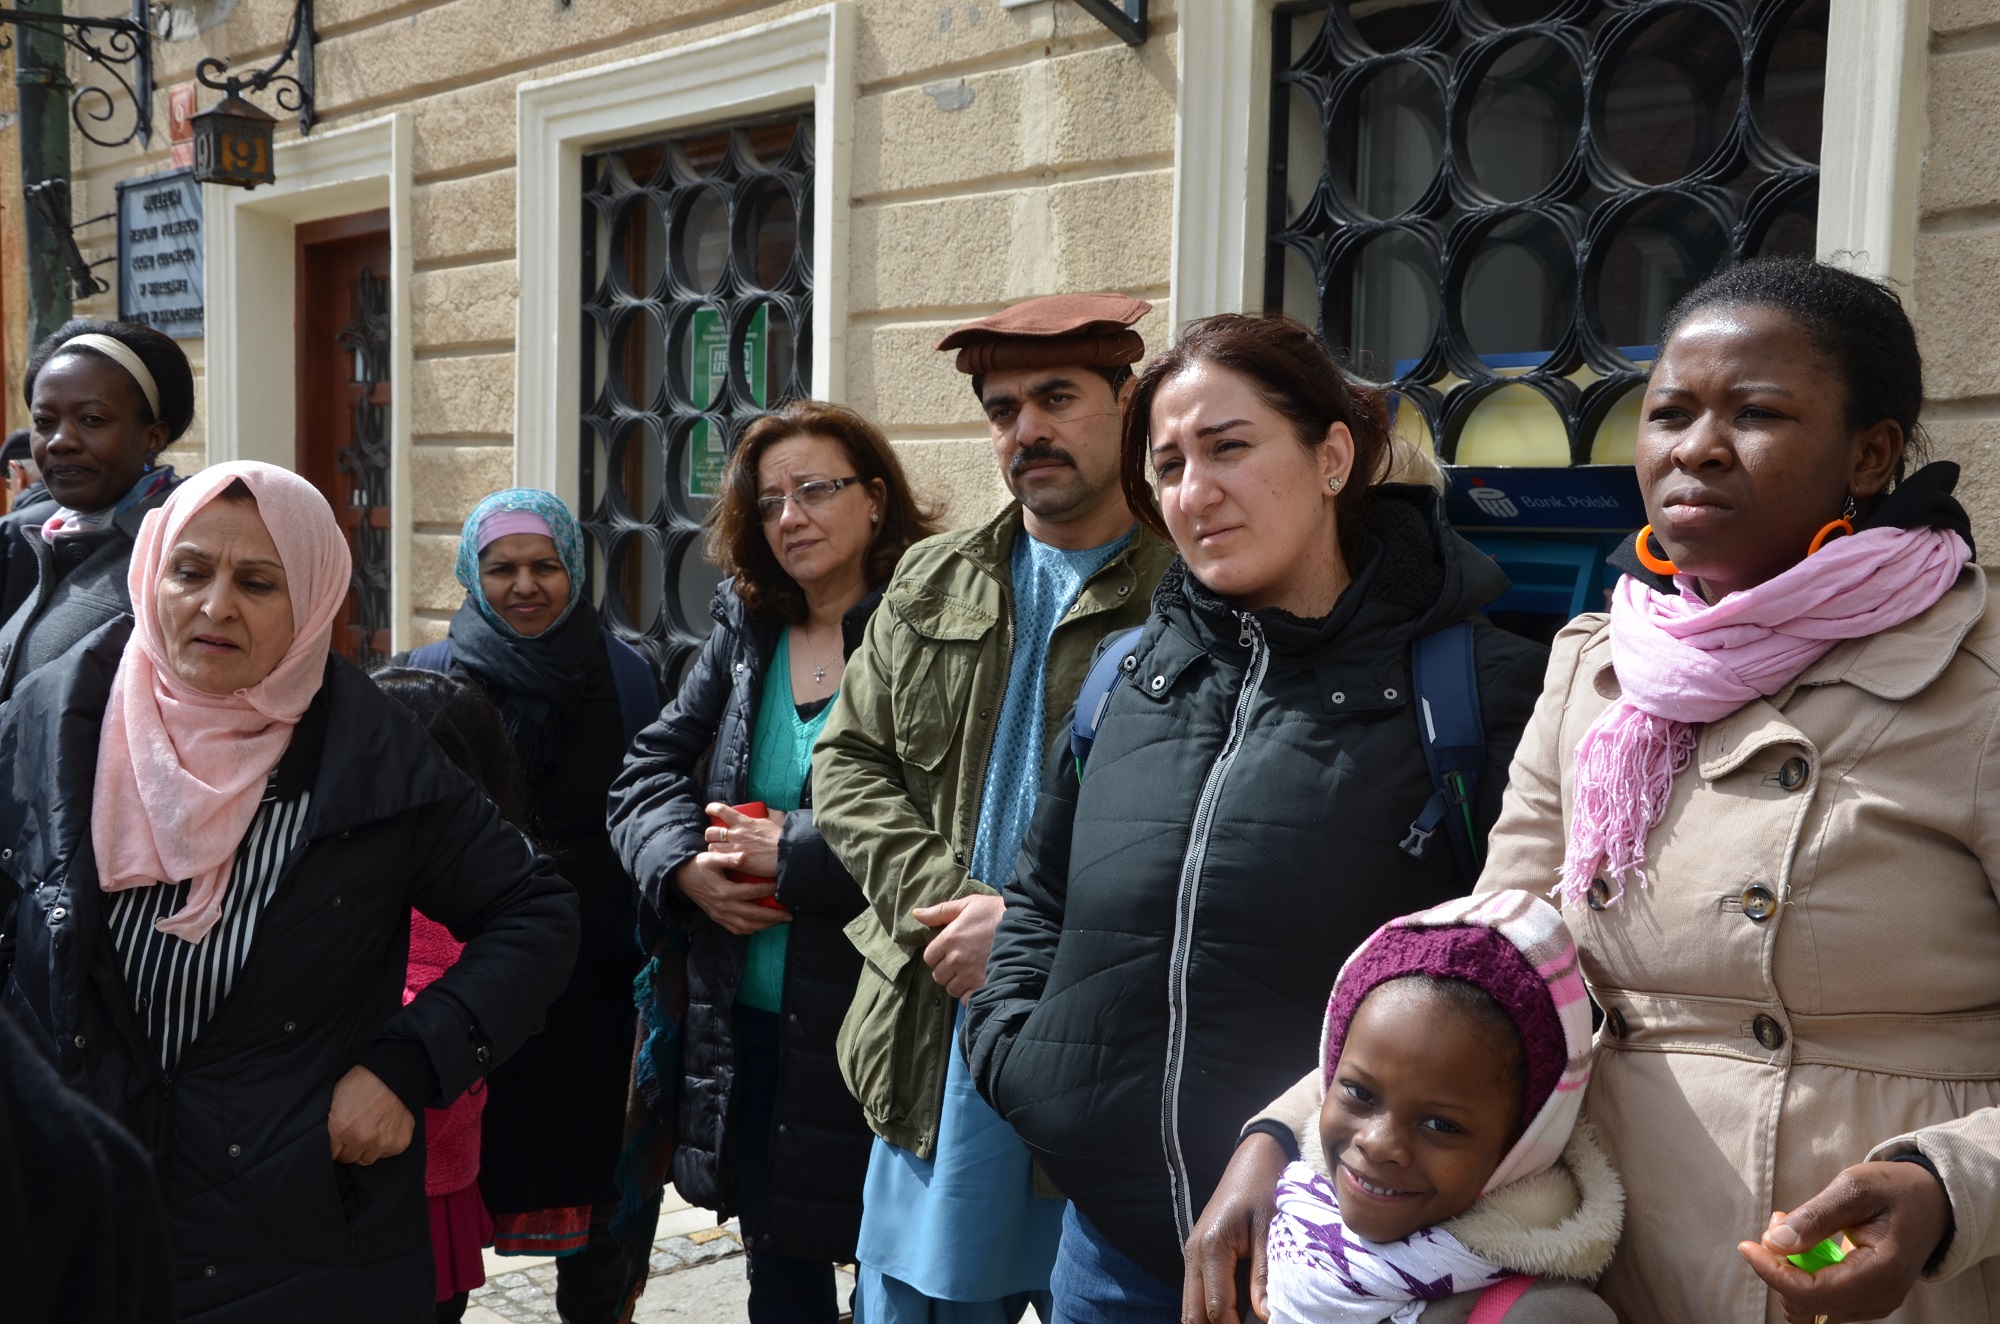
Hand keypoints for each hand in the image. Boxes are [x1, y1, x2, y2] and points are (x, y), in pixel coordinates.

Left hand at [327, 1065, 413, 1165]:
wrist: (394, 1073)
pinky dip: (384, 1145)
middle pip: (348, 1159)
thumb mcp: (336, 1098)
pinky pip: (385, 1154)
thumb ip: (330, 1123)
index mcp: (340, 1128)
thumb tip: (326, 1139)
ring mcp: (382, 1142)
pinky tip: (384, 1130)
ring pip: (366, 1160)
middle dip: (348, 1148)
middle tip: (353, 1135)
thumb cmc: (362, 1081)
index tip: (338, 1141)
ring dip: (366, 1149)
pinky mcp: (399, 1143)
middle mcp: (361, 1139)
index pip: (331, 1154)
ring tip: (369, 1133)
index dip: (334, 1146)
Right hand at [674, 852, 789, 935]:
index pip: (751, 892)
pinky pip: (736, 929)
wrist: (680, 878)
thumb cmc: (698, 865)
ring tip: (779, 921)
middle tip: (789, 915)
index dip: (768, 890)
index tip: (781, 886)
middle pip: (753, 915)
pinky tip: (761, 925)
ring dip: (764, 926)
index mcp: (724, 891)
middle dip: (773, 916)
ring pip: (746, 926)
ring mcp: (720, 915)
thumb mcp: (710, 858)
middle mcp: (723, 907)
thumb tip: (744, 856)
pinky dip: (750, 930)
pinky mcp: (717, 919)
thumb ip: (727, 858)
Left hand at [704, 803, 784, 878]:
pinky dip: (720, 859)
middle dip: (711, 834)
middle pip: (711, 831)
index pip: (721, 810)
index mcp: (744, 822)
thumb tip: (769, 809)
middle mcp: (736, 834)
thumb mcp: (778, 818)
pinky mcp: (737, 863)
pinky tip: (724, 860)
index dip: (712, 808)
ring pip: (712, 847)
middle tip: (717, 836)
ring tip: (720, 850)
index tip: (710, 810)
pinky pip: (720, 859)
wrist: (787, 855)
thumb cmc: (784, 837)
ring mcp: (735, 849)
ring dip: (714, 848)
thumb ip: (772, 812)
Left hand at [912, 894, 1004, 999]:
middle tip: (959, 963)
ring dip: (957, 983)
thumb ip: (940, 911)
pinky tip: (977, 983)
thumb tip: (916, 914)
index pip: (928, 958)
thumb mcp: (968, 904)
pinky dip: (970, 994)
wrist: (1025, 926)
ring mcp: (970, 974)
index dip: (937, 956)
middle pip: (938, 976)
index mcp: (949, 938)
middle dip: (946, 971)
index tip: (947, 952)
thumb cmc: (995, 912)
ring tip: (969, 973)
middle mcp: (956, 958)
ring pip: (951, 989)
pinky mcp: (984, 984)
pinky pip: (967, 999)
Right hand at [1183, 1131, 1287, 1322]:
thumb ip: (1264, 1273)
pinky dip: (1210, 1309)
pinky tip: (1234, 1314)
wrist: (1252, 1160)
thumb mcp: (1270, 1230)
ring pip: (1191, 1306)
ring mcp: (1192, 1254)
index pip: (1217, 1308)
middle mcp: (1193, 1254)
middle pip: (1193, 1314)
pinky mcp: (1198, 1254)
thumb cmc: (1264, 1189)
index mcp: (1212, 1247)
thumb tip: (1266, 1315)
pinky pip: (1197, 1293)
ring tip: (1238, 1323)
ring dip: (1210, 1321)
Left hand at [1737, 1160, 1950, 1322]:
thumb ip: (1816, 1217)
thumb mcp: (1855, 1189)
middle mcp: (1878, 1299)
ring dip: (1789, 1270)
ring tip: (1794, 1225)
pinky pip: (1820, 1298)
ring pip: (1809, 1306)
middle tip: (1780, 1221)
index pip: (1812, 1294)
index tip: (1748, 1245)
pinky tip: (1805, 1241)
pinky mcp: (1863, 1299)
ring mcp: (1872, 1303)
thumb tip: (1775, 1242)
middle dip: (1779, 1268)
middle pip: (1806, 1306)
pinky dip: (1802, 1273)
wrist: (1931, 1202)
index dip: (1772, 1273)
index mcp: (1881, 1273)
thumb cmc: (1895, 1190)